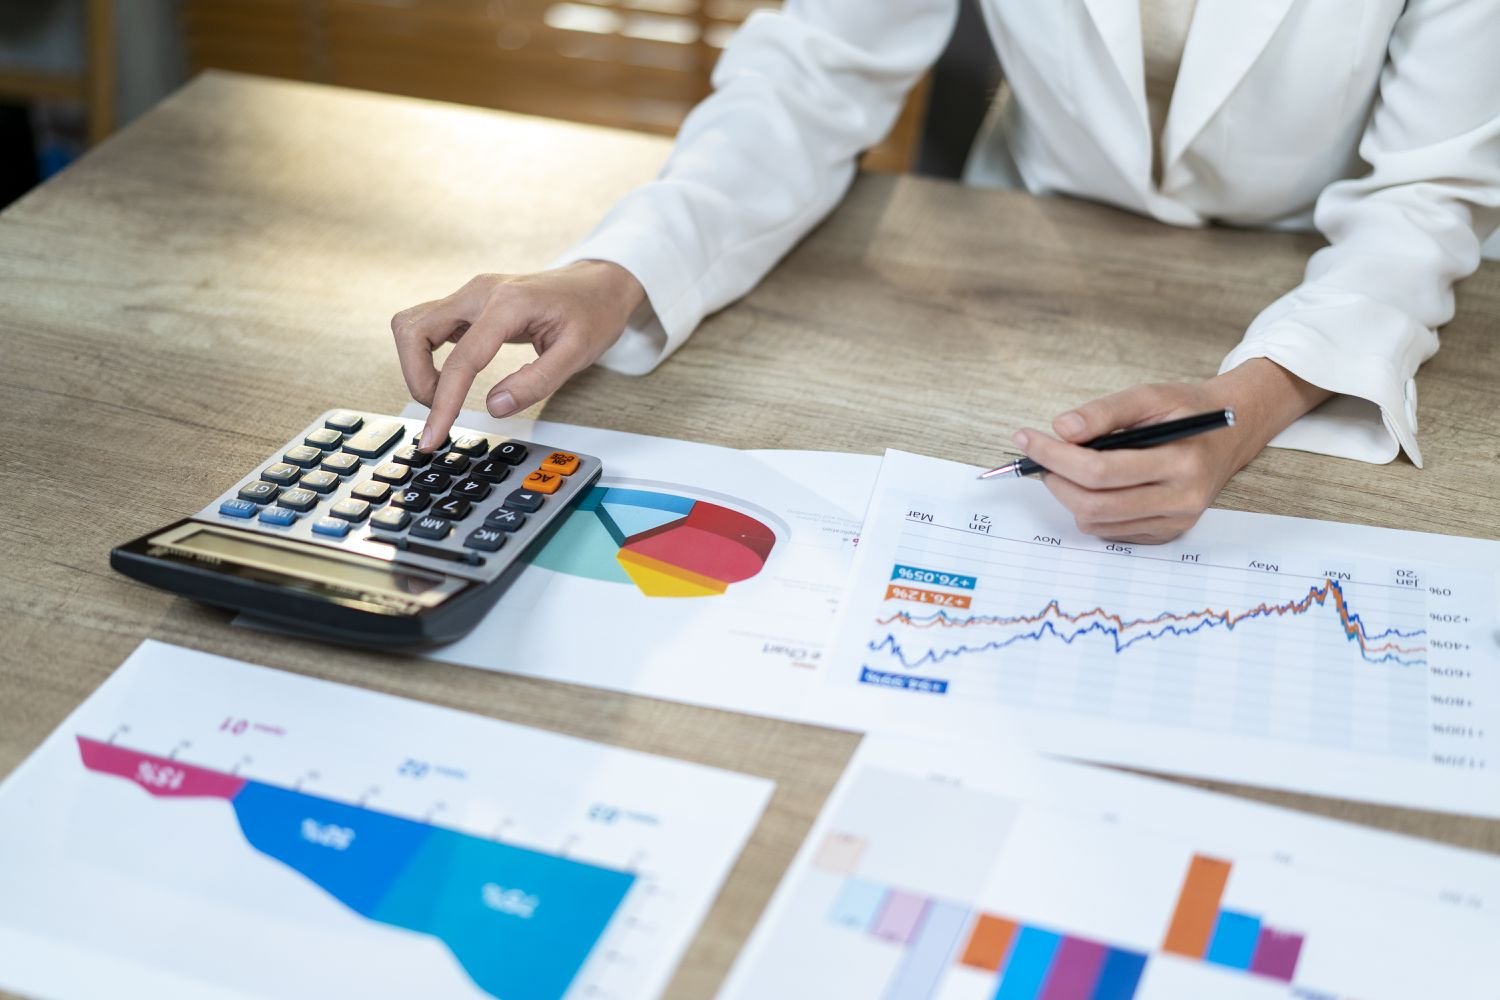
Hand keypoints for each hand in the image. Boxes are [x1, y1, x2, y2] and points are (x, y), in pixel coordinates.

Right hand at [392, 261, 645, 450]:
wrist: (598, 284)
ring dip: (416, 365)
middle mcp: (480, 292)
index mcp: (509, 303)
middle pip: (414, 330)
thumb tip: (493, 408)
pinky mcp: (468, 303)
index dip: (443, 402)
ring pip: (412, 324)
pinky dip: (425, 355)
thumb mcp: (577, 354)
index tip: (433, 437)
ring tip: (445, 396)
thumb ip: (536, 382)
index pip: (462, 358)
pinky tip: (450, 378)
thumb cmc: (592, 314)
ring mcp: (471, 295)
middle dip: (418, 378)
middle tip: (442, 412)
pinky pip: (427, 326)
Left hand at [1012, 360, 1331, 543]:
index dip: (1055, 456)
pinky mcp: (1167, 534)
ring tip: (1065, 466)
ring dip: (1068, 495)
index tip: (1026, 438)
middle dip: (1055, 479)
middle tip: (1039, 456)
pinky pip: (1111, 532)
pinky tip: (1093, 484)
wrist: (1233, 431)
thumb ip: (1105, 410)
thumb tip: (1061, 429)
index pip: (1100, 470)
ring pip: (1097, 523)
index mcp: (1181, 461)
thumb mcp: (1151, 395)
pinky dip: (1090, 509)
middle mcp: (1182, 500)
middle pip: (1094, 504)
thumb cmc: (1188, 409)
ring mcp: (1176, 523)